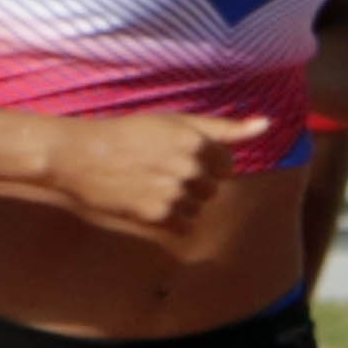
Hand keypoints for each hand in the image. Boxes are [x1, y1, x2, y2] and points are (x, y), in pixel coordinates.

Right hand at [38, 111, 246, 237]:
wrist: (80, 156)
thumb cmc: (128, 134)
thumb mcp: (174, 122)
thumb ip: (224, 128)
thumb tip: (267, 125)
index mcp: (197, 141)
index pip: (226, 166)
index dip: (205, 163)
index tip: (179, 157)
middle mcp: (190, 168)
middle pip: (213, 188)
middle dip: (193, 182)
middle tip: (158, 169)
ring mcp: (174, 193)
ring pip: (198, 207)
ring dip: (180, 201)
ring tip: (150, 185)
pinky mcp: (157, 216)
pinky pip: (184, 226)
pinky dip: (170, 219)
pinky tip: (148, 202)